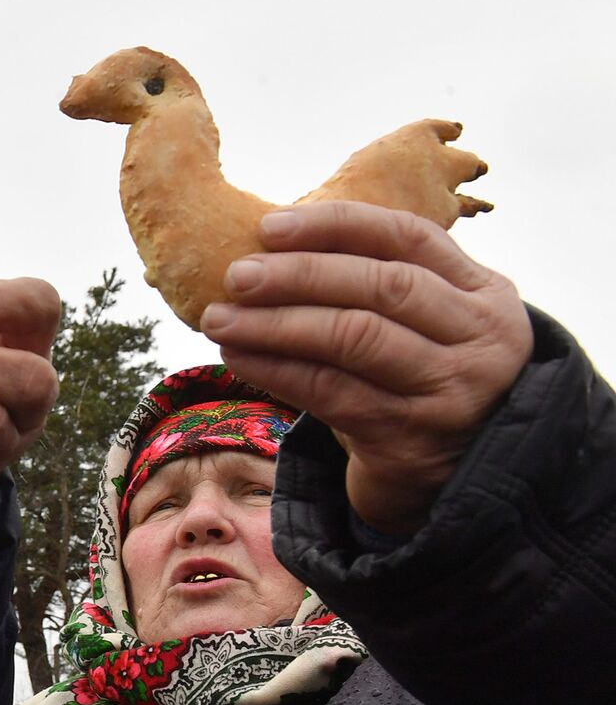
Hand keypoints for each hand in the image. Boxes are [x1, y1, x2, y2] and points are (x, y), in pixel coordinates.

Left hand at [200, 201, 531, 534]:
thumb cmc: (418, 384)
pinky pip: (330, 392)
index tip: (269, 225)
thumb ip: (377, 286)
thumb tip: (272, 248)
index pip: (409, 238)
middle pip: (382, 285)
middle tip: (236, 275)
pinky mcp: (411, 438)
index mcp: (485, 293)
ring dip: (276, 324)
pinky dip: (277, 371)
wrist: (453, 479)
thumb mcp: (427, 327)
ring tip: (221, 319)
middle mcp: (479, 338)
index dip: (337, 225)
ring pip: (354, 337)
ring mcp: (449, 390)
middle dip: (299, 274)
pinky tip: (239, 358)